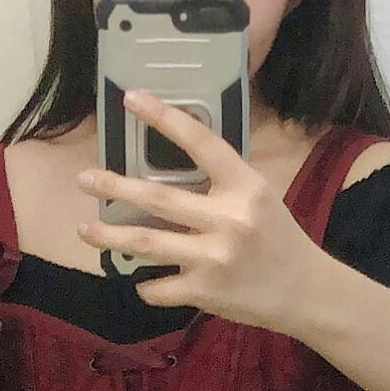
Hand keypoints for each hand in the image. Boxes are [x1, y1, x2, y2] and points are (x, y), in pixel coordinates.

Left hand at [76, 94, 333, 336]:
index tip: (132, 98)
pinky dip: (145, 284)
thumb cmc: (277, 238)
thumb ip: (221, 181)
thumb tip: (169, 165)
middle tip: (84, 178)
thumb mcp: (259, 197)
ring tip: (84, 228)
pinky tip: (144, 278)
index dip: (164, 117)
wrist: (305, 292)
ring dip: (109, 236)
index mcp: (244, 186)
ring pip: (146, 243)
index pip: (201, 143)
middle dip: (114, 186)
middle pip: (158, 198)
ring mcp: (214, 257)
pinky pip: (157, 287)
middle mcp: (229, 219)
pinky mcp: (205, 291)